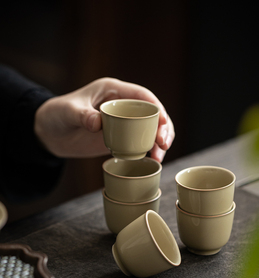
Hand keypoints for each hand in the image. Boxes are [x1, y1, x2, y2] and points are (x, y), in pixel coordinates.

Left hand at [34, 78, 174, 161]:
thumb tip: (98, 123)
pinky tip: (152, 161)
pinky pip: (140, 142)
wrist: (50, 133)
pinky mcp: (120, 137)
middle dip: (163, 128)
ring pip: (150, 129)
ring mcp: (123, 122)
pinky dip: (148, 151)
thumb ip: (83, 115)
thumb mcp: (68, 111)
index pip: (142, 96)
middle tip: (163, 144)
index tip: (163, 122)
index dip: (157, 107)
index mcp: (113, 91)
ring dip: (158, 142)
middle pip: (152, 114)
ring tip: (159, 156)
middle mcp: (122, 105)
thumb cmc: (57, 114)